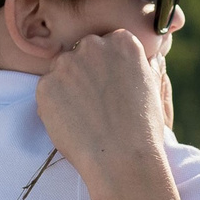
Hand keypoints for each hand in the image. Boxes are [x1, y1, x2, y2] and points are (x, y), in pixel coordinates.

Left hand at [35, 28, 168, 184]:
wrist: (122, 158)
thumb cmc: (143, 127)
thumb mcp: (154, 85)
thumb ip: (143, 63)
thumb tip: (146, 56)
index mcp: (123, 41)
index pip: (108, 44)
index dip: (108, 68)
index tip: (111, 87)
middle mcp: (93, 45)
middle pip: (82, 52)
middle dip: (86, 72)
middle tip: (96, 103)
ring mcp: (67, 64)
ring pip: (62, 71)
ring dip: (68, 88)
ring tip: (85, 116)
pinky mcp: (46, 85)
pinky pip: (47, 91)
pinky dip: (54, 106)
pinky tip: (72, 123)